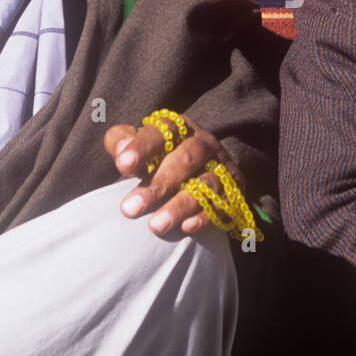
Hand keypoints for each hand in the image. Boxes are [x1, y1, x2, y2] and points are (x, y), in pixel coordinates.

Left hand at [104, 113, 245, 236]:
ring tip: (155, 226)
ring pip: (205, 184)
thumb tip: (121, 148)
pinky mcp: (234, 191)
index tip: (123, 164)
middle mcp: (204, 144)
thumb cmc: (157, 159)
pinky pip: (223, 204)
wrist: (197, 172)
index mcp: (180, 128)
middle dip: (158, 185)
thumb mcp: (139, 146)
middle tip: (130, 208)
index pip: (163, 131)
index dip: (143, 146)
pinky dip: (205, 216)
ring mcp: (222, 167)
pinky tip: (186, 227)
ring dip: (180, 206)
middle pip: (185, 159)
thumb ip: (122, 141)